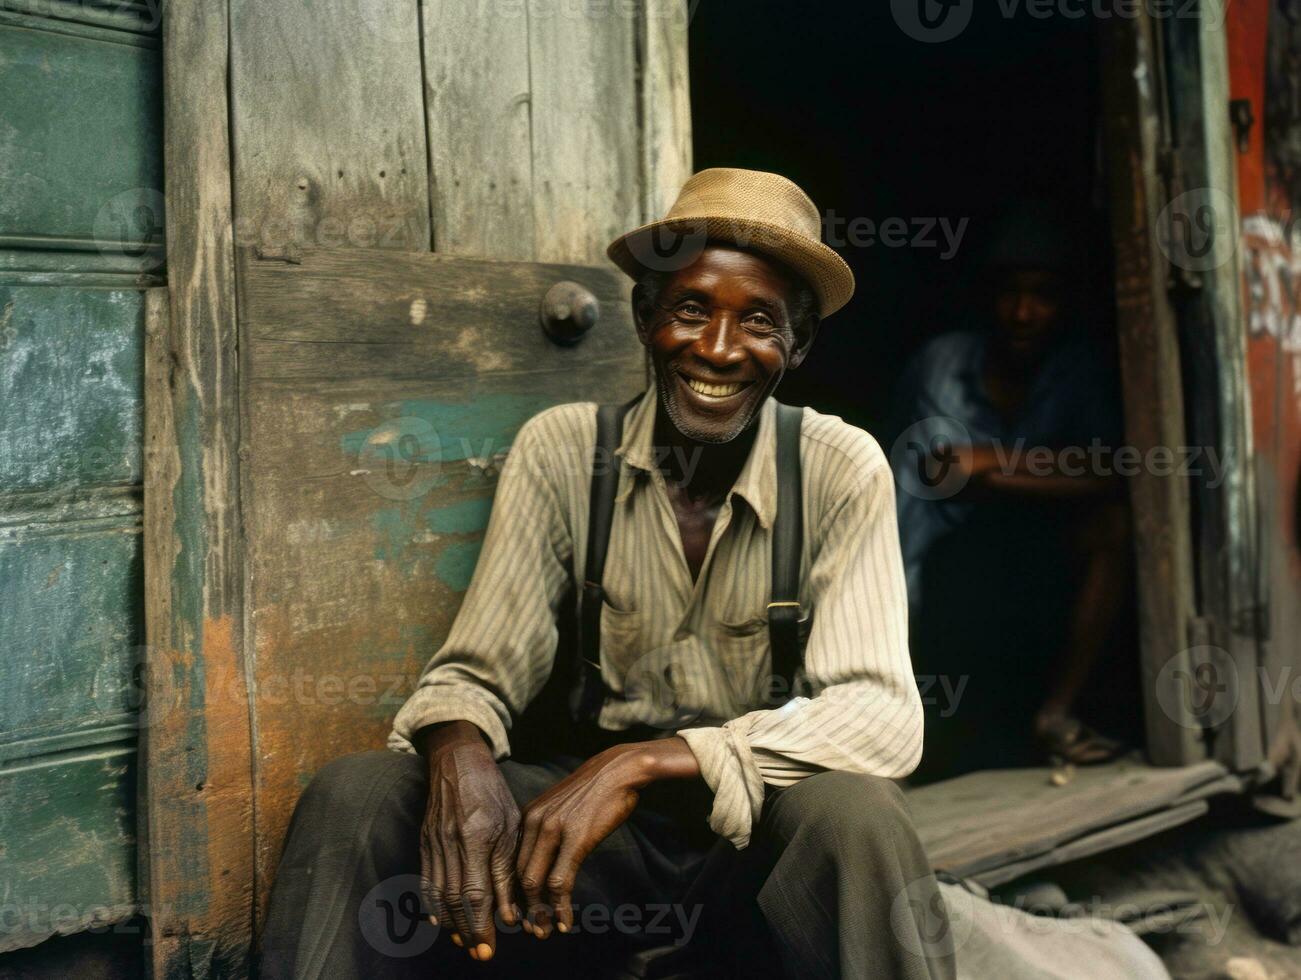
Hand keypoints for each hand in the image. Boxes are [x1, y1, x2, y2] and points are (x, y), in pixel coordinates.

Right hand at [417, 721, 520, 962]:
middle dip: (468, 931)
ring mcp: (433, 843)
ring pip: (439, 894)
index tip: (488, 949)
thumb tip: (511, 912)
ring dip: (451, 923)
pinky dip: (432, 904)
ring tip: (464, 941)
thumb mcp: (510, 825)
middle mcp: (451, 843)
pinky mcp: (424, 842)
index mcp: (476, 837)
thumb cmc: (491, 791)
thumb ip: (507, 869)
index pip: (476, 893)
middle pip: (456, 900)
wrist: (456, 761)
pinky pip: (426, 880)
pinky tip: (441, 921)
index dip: (481, 925)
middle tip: (480, 953)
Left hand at [515, 737, 698, 937]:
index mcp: (528, 816)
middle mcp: (535, 823)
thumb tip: (543, 861)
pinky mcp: (576, 839)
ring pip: (535, 883)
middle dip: (524, 909)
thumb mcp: (560, 806)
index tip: (521, 914)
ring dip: (541, 913)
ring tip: (548, 931)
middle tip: (534, 930)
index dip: (514, 893)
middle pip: (519, 876)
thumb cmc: (594, 790)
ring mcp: (554, 830)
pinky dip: (560, 907)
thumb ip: (547, 830)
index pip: (511, 862)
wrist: (619, 769)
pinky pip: (561, 882)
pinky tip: (565, 922)